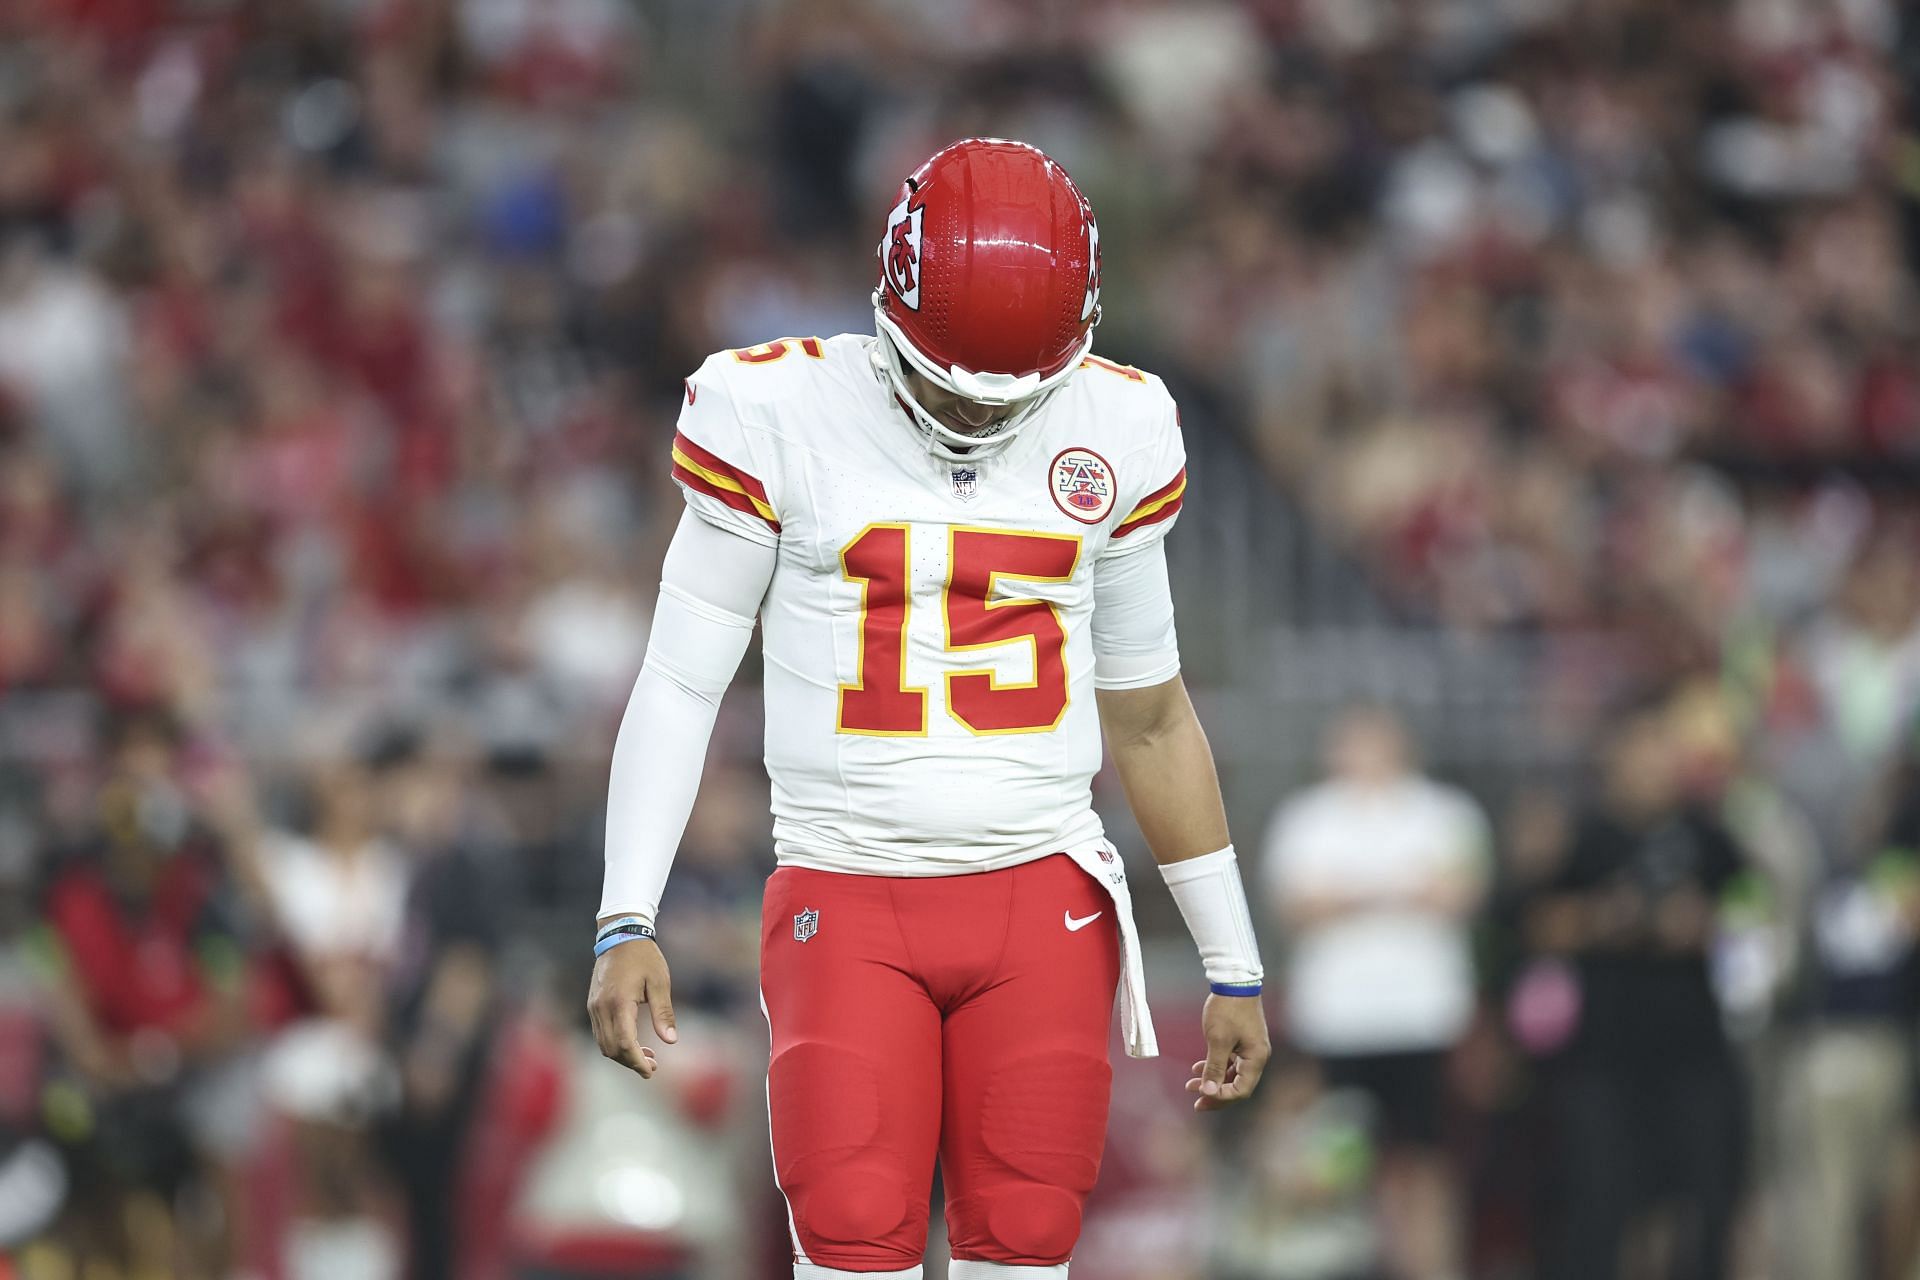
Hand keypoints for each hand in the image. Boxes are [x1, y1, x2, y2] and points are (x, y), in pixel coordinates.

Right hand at [587, 938, 676, 1077]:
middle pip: (612, 1049)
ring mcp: (594, 1007)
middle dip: (631, 1062)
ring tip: (648, 1056)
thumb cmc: (644, 957)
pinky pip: (600, 1033)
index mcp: (619, 1003)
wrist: (620, 935)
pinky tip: (633, 1042)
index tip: (651, 1071)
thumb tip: (671, 1041)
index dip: (637, 1062)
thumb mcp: (659, 982)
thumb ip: (664, 1013)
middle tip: (653, 1066)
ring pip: (603, 1044)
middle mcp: (601, 1008)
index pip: (625, 1044)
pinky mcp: (593, 1005)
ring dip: (623, 1055)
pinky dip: (615, 1044)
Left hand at [1186, 992, 1269, 1111]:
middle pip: (1238, 1085)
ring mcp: (1251, 1049)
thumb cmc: (1227, 1009)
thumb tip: (1208, 1092)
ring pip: (1232, 1074)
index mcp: (1256, 1058)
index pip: (1241, 1089)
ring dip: (1213, 1081)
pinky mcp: (1243, 1041)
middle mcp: (1257, 1057)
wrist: (1234, 981)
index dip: (1221, 1096)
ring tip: (1190, 1085)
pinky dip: (1216, 1067)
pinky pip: (1231, 1062)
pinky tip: (1198, 1068)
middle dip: (1216, 1095)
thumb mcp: (1217, 1040)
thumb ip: (1214, 1067)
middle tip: (1196, 1104)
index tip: (1201, 1094)